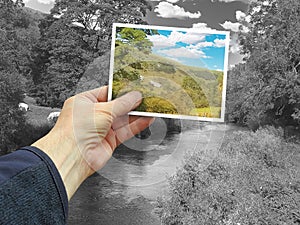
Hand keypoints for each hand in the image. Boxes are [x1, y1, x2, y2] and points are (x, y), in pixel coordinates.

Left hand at [32, 86, 153, 199]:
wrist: (73, 156)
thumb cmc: (75, 131)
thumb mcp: (103, 110)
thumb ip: (122, 103)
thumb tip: (134, 96)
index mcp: (84, 102)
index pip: (107, 92)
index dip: (121, 91)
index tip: (134, 89)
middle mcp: (92, 115)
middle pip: (117, 106)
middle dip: (131, 103)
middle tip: (145, 98)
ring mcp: (101, 128)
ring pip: (123, 119)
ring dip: (137, 114)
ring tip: (150, 108)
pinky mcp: (109, 141)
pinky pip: (126, 131)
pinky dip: (137, 125)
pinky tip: (146, 119)